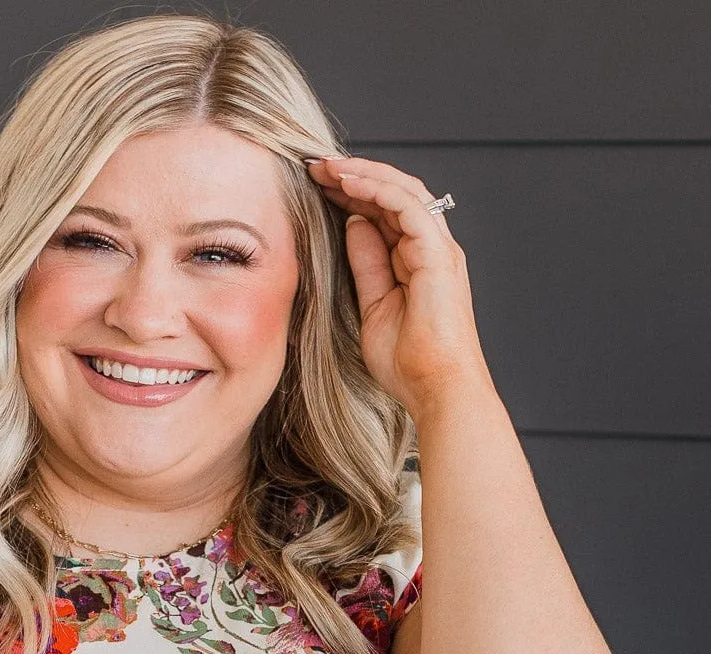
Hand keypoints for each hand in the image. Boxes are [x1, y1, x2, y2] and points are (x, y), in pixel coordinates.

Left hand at [306, 154, 491, 418]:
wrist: (436, 388)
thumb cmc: (408, 364)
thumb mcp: (372, 306)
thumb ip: (365, 264)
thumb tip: (352, 224)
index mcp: (417, 260)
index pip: (384, 213)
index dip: (351, 194)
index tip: (316, 186)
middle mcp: (431, 248)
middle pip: (392, 194)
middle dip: (353, 176)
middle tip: (315, 166)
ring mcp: (437, 248)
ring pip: (401, 191)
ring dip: (362, 174)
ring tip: (326, 166)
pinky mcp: (438, 254)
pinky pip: (407, 206)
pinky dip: (376, 189)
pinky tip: (346, 182)